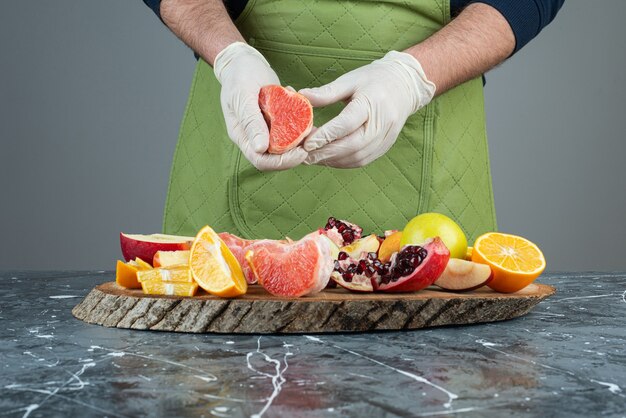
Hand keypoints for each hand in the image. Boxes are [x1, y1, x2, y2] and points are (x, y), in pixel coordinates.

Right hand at [213, 42, 306, 170]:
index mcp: (242, 136)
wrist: (242, 61)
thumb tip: (261, 149)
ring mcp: (264, 130)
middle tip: (311, 143)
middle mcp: (253, 137)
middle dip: (293, 155)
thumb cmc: (239, 76)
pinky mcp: (274, 121)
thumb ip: (251, 122)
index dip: (281, 162)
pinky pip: (288, 131)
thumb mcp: (243, 96)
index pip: (261, 160)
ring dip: (298, 141)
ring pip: (283, 146)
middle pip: (274, 158)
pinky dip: (298, 126)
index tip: (301, 152)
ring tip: (311, 129)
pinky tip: (306, 116)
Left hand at [299, 51, 435, 167]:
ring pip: (357, 157)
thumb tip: (301, 97)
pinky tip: (329, 159)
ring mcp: (386, 138)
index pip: (347, 123)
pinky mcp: (385, 147)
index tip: (307, 143)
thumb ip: (327, 92)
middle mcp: (382, 123)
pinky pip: (362, 160)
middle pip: (352, 145)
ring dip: (333, 160)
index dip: (327, 135)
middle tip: (304, 156)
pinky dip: (343, 163)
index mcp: (373, 102)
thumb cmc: (374, 79)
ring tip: (313, 158)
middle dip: (326, 153)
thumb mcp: (350, 79)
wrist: (405, 85)